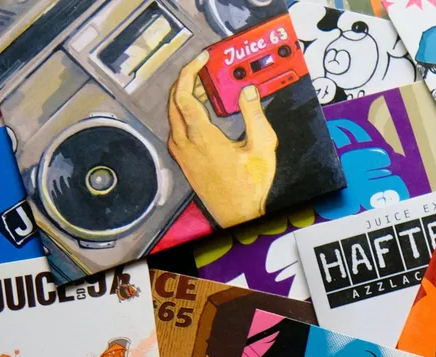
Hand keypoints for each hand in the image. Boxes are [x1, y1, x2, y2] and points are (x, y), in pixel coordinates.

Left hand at [168, 51, 277, 228]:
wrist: (239, 217)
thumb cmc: (250, 188)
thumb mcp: (262, 149)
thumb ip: (255, 116)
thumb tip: (248, 91)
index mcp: (202, 137)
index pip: (183, 93)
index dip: (190, 71)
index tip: (201, 60)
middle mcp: (186, 143)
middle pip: (174, 100)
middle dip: (186, 81)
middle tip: (202, 72)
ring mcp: (182, 154)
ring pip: (173, 115)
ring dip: (183, 98)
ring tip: (202, 91)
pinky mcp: (183, 162)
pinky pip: (175, 129)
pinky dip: (183, 115)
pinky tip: (198, 116)